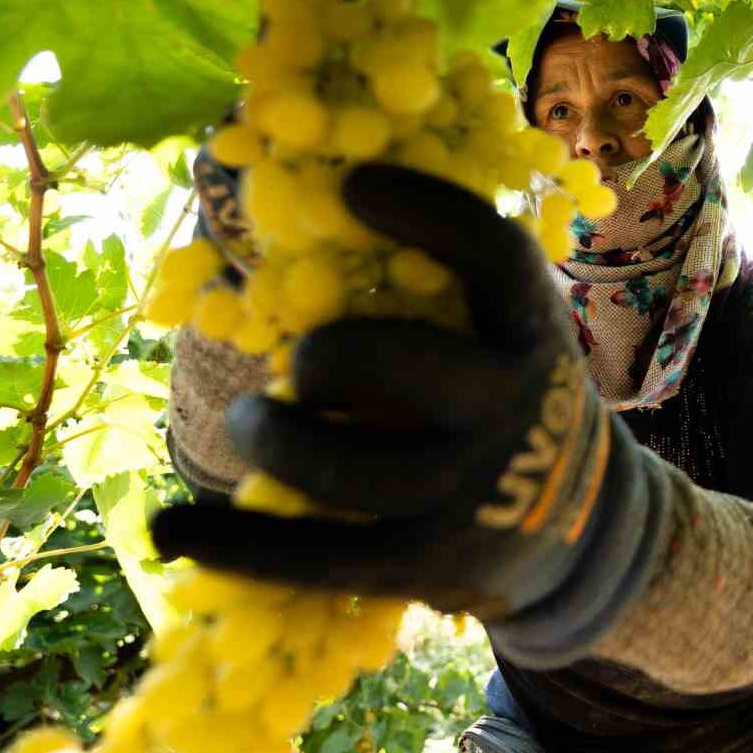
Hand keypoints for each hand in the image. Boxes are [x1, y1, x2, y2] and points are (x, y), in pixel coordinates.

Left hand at [151, 165, 613, 616]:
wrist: (582, 526)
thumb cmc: (507, 395)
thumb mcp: (508, 331)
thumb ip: (446, 280)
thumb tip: (315, 195)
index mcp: (529, 333)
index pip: (493, 256)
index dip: (425, 211)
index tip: (353, 187)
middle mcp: (507, 408)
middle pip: (390, 364)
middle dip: (320, 357)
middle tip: (298, 364)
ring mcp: (469, 494)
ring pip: (340, 466)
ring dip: (270, 436)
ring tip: (252, 423)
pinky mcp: (427, 565)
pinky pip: (316, 557)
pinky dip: (234, 547)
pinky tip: (170, 533)